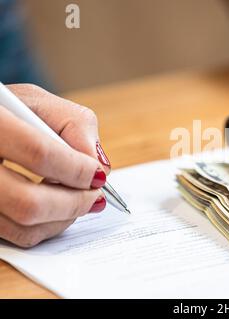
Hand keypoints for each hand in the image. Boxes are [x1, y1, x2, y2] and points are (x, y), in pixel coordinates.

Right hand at [0, 84, 111, 246]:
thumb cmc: (10, 110)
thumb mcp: (39, 102)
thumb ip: (76, 126)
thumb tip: (100, 168)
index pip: (40, 154)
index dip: (78, 170)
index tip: (98, 175)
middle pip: (29, 203)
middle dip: (75, 203)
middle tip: (96, 195)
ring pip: (24, 227)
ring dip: (64, 218)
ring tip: (78, 200)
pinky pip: (17, 236)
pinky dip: (46, 227)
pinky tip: (56, 208)